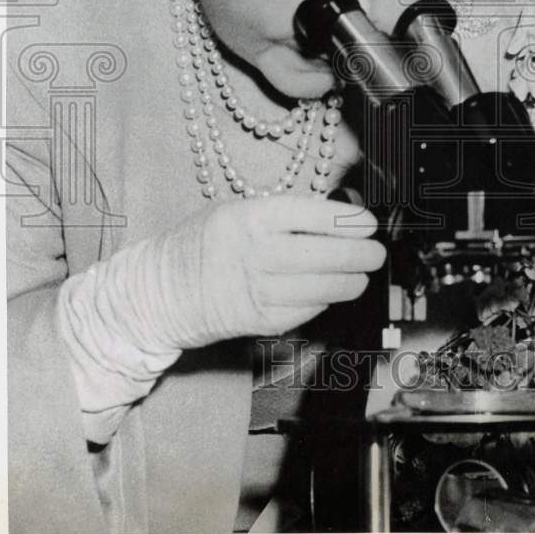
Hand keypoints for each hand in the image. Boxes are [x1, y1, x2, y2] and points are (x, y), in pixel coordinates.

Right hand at [191, 195, 384, 340]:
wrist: (158, 291)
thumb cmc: (203, 243)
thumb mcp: (237, 211)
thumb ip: (284, 214)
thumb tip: (340, 216)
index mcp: (248, 216)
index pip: (310, 214)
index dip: (346, 220)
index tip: (367, 223)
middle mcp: (254, 252)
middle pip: (323, 255)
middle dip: (359, 255)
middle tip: (375, 253)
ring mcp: (255, 290)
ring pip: (320, 288)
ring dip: (349, 282)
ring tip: (360, 276)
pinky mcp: (256, 322)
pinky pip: (304, 312)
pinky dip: (322, 302)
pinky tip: (330, 293)